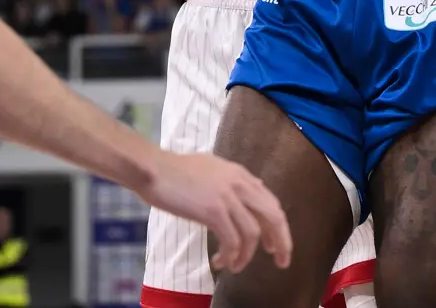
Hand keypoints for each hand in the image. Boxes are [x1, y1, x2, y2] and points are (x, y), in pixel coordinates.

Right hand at [138, 150, 291, 273]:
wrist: (154, 169)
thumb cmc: (176, 170)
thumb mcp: (213, 168)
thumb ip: (235, 180)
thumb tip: (256, 189)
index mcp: (241, 174)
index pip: (272, 203)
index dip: (278, 227)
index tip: (275, 245)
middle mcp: (240, 184)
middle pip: (273, 217)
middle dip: (281, 242)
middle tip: (280, 262)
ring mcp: (228, 197)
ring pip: (252, 233)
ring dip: (246, 255)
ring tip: (235, 266)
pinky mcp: (213, 211)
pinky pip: (232, 241)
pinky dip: (230, 255)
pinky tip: (221, 262)